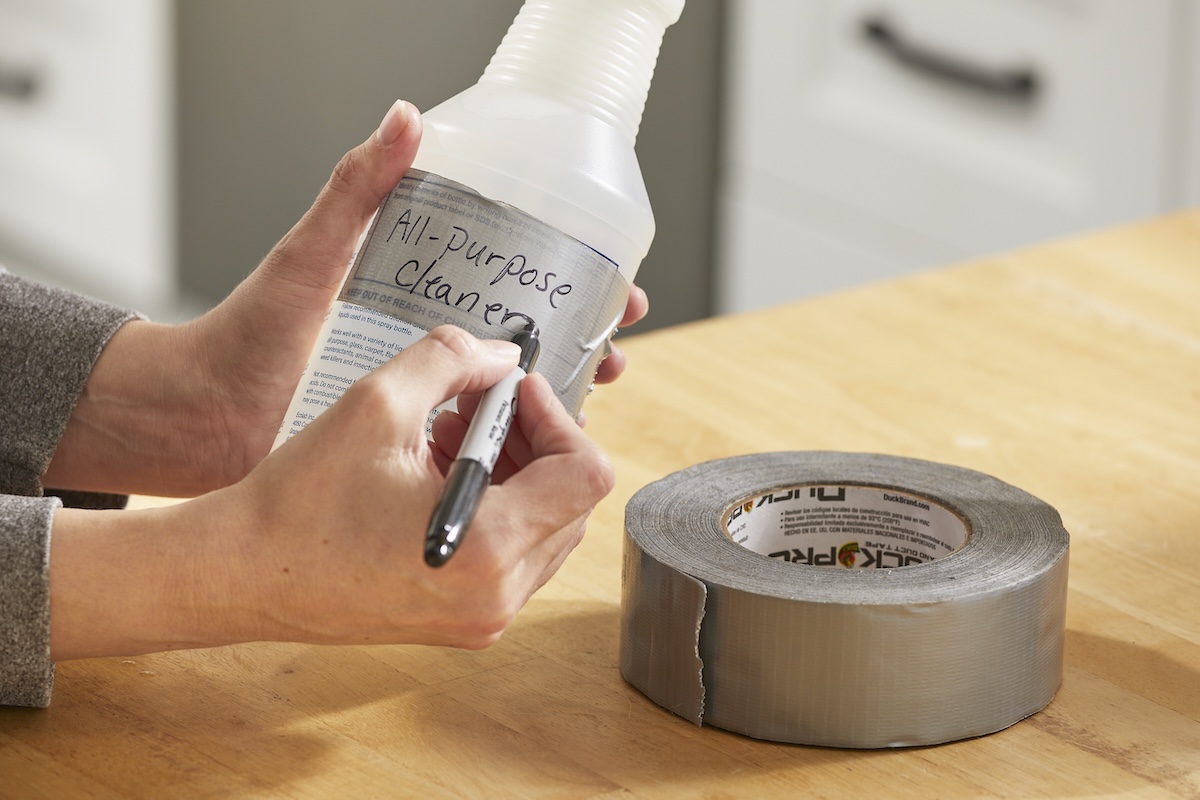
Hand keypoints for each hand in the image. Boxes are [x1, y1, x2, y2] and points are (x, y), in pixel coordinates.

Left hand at [45, 99, 646, 496]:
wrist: (199, 420)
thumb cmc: (245, 336)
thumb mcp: (310, 258)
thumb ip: (355, 192)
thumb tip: (405, 117)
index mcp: (414, 300)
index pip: (509, 284)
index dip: (569, 283)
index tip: (614, 283)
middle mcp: (425, 350)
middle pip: (526, 346)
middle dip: (582, 346)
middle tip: (620, 350)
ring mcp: (418, 407)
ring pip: (508, 404)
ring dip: (558, 404)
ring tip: (596, 405)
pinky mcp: (403, 456)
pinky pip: (470, 454)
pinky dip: (510, 454)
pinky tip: (538, 461)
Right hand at [48, 326, 614, 658]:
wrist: (242, 574)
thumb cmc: (299, 499)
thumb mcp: (377, 404)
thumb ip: (454, 360)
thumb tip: (505, 355)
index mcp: (487, 548)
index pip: (586, 475)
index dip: (559, 419)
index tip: (514, 391)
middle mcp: (498, 595)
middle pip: (573, 501)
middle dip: (537, 441)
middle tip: (481, 407)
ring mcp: (484, 616)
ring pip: (548, 527)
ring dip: (518, 472)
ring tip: (452, 435)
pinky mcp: (465, 621)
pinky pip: (514, 555)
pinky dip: (497, 507)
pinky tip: (440, 473)